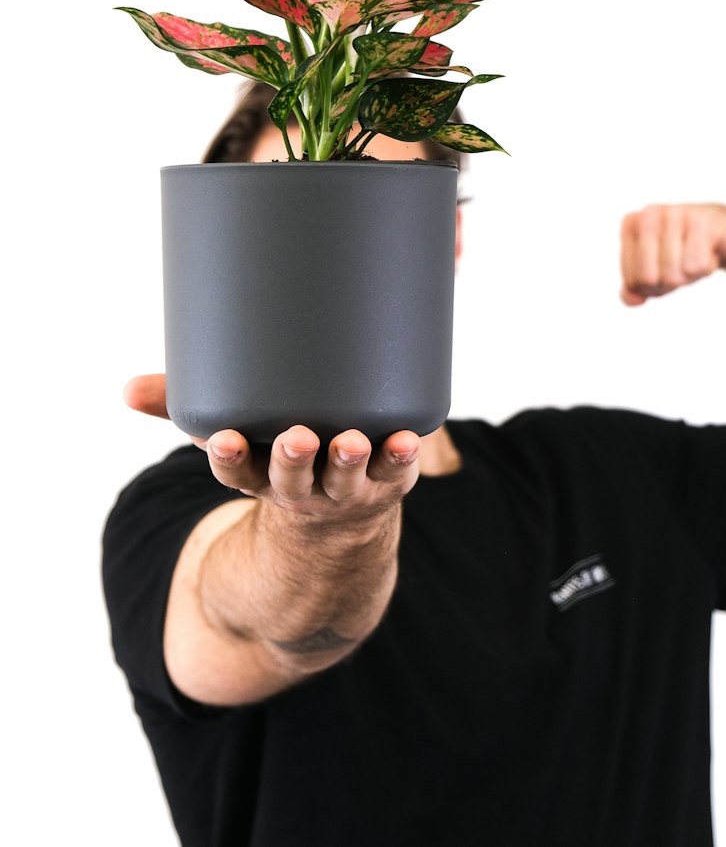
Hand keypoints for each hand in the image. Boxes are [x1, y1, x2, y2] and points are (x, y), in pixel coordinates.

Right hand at [123, 374, 420, 524]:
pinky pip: (396, 469)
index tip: (223, 440)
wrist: (339, 526)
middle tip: (298, 437)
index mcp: (260, 476)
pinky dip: (401, 455)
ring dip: (351, 460)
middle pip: (293, 478)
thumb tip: (127, 389)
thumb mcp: (232, 436)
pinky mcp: (388, 479)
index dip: (230, 459)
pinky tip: (408, 438)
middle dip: (294, 460)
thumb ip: (184, 407)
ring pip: (346, 477)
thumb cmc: (276, 458)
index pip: (237, 473)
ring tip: (355, 441)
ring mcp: (347, 488)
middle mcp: (302, 488)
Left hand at [619, 204, 725, 305]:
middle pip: (649, 279)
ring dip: (690, 275)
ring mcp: (677, 214)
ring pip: (672, 275)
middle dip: (668, 283)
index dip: (652, 287)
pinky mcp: (704, 221)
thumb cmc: (686, 250)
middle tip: (683, 265)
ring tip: (698, 255)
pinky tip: (711, 252)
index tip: (666, 269)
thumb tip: (632, 300)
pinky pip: (695, 266)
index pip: (632, 280)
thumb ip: (634, 288)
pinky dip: (705, 269)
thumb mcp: (656, 271)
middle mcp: (650, 213)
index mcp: (632, 223)